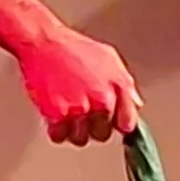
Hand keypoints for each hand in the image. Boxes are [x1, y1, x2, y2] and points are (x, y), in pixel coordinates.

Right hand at [15, 23, 140, 146]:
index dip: (119, 124)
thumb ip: (125, 84)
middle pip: (102, 135)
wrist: (44, 42)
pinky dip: (56, 131)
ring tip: (70, 114)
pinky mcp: (56, 114)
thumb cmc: (74, 47)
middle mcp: (101, 101)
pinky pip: (59, 136)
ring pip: (80, 139)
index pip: (127, 124)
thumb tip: (135, 104)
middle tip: (85, 113)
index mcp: (117, 88)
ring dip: (74, 131)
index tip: (114, 124)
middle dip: (94, 127)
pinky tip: (57, 118)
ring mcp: (78, 109)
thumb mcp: (109, 58)